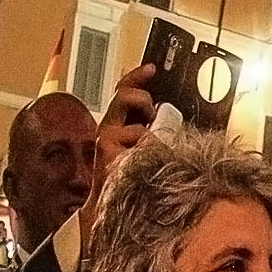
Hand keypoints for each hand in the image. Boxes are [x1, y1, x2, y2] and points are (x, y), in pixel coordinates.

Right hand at [97, 68, 158, 186]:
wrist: (118, 203)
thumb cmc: (134, 177)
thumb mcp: (148, 149)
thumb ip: (154, 130)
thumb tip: (165, 115)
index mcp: (118, 126)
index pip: (123, 94)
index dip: (135, 78)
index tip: (151, 68)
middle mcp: (109, 128)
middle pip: (123, 95)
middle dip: (140, 95)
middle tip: (152, 110)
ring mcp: (106, 137)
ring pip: (132, 110)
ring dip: (149, 125)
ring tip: (151, 143)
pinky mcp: (107, 147)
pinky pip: (139, 134)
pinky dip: (149, 143)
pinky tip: (144, 159)